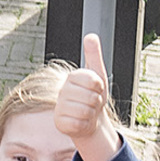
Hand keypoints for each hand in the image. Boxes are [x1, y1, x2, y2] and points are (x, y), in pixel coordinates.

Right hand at [51, 33, 120, 160]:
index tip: (96, 89)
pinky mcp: (59, 123)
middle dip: (97, 102)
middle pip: (91, 97)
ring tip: (88, 111)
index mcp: (72, 77)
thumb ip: (94, 55)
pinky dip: (85, 124)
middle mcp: (62, 91)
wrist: (90, 119)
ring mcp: (59, 107)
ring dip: (92, 114)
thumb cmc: (93, 96)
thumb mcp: (97, 74)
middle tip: (92, 102)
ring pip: (86, 111)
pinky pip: (80, 124)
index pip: (94, 81)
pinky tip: (81, 121)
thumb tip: (91, 36)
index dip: (100, 87)